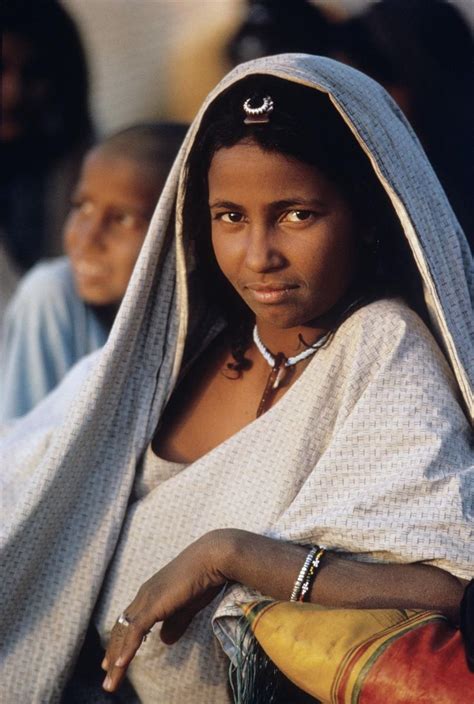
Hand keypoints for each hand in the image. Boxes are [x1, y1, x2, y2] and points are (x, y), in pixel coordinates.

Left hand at [102, 531, 227, 692]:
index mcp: (151, 594)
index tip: (112, 659)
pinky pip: (135, 631)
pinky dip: (127, 649)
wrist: (212, 558)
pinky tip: (120, 665)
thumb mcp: (187, 606)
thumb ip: (175, 622)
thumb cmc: (203, 578)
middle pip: (122, 628)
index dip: (121, 640)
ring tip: (111, 682)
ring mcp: (147, 599)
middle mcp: (144, 595)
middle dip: (113, 652)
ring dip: (116, 659)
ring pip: (125, 633)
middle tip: (106, 674)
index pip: (129, 621)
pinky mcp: (154, 604)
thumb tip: (165, 641)